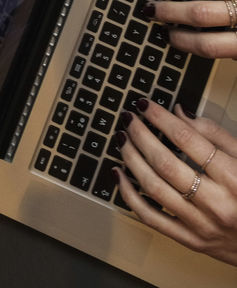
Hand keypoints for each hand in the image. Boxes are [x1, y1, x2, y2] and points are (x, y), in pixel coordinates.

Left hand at [115, 98, 236, 265]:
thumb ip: (214, 134)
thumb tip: (179, 113)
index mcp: (232, 177)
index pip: (187, 139)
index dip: (160, 118)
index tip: (145, 105)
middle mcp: (216, 203)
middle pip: (165, 163)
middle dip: (140, 136)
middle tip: (128, 118)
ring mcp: (201, 224)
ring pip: (153, 188)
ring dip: (131, 159)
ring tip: (123, 139)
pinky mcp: (191, 241)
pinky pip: (151, 217)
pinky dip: (129, 194)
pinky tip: (120, 175)